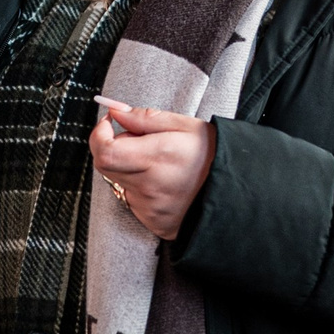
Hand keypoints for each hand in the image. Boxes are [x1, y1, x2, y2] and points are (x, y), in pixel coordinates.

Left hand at [89, 101, 216, 240]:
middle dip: (114, 148)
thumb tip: (115, 111)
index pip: (105, 151)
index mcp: (158, 157)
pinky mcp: (152, 222)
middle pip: (106, 166)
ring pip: (119, 182)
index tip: (108, 124)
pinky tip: (163, 182)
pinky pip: (132, 200)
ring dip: (128, 168)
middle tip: (139, 141)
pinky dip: (139, 187)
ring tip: (158, 164)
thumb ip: (145, 118)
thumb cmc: (212, 155)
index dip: (99, 135)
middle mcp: (150, 186)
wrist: (234, 193)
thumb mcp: (184, 125)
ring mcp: (150, 208)